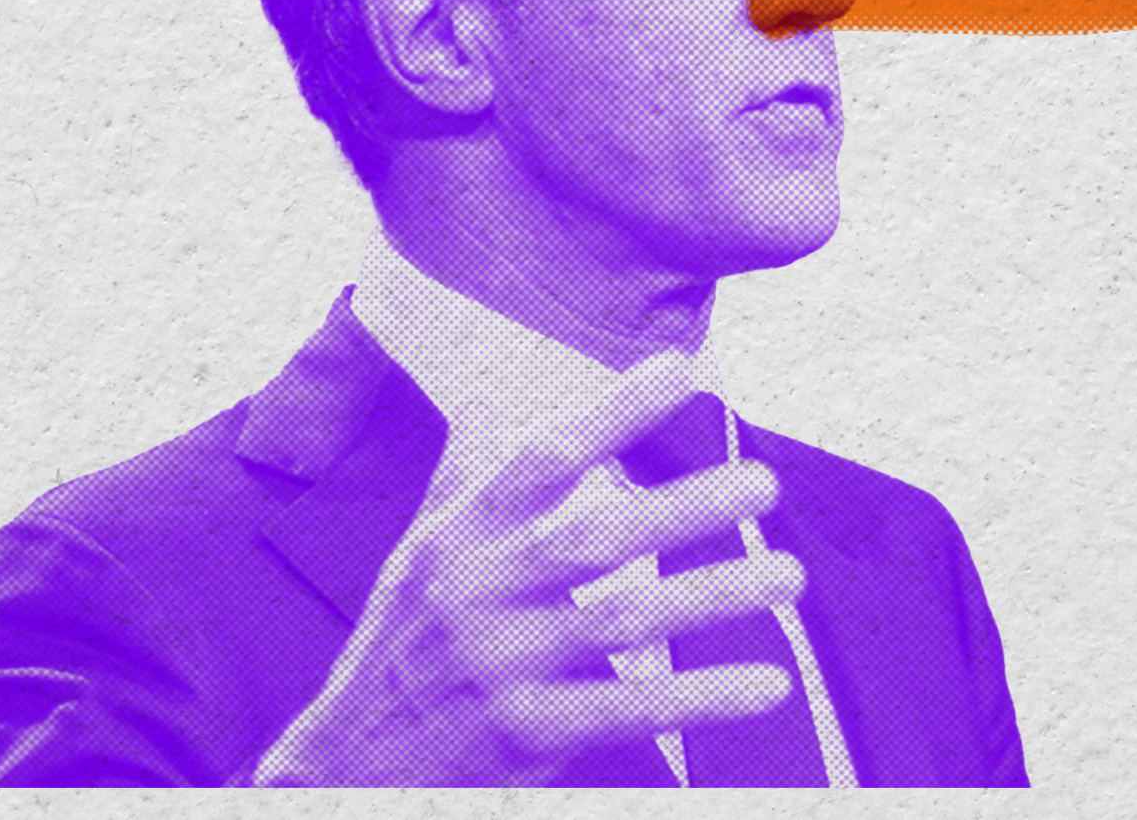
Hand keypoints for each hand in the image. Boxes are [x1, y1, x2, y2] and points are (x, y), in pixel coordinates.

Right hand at [254, 351, 804, 785]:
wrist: (349, 763)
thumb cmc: (405, 641)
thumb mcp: (427, 551)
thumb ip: (479, 484)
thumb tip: (509, 401)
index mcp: (461, 534)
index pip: (543, 458)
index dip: (613, 413)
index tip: (681, 372)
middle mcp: (479, 590)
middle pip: (595, 538)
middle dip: (684, 508)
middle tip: (763, 485)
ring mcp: (502, 664)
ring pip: (623, 621)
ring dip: (713, 596)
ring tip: (787, 575)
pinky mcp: (524, 733)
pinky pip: (628, 711)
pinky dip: (700, 698)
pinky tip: (765, 683)